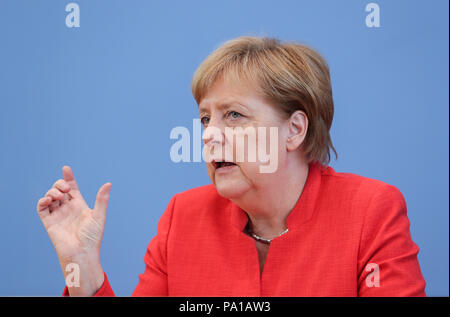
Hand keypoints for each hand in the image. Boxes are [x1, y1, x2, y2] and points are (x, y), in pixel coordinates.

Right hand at [37, 166, 110, 294]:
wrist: (82, 253)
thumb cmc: (92, 237)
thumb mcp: (98, 215)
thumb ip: (102, 199)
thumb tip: (109, 183)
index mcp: (79, 205)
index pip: (72, 187)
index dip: (68, 177)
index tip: (66, 168)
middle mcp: (68, 208)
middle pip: (60, 189)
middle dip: (60, 184)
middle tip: (64, 189)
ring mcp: (58, 214)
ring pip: (50, 196)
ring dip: (52, 191)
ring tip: (58, 196)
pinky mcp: (49, 222)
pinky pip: (41, 208)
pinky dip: (42, 201)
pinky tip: (48, 200)